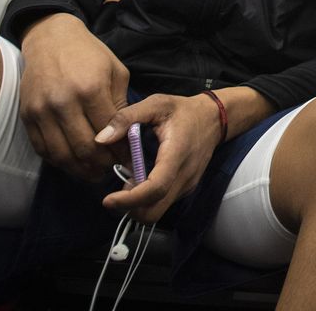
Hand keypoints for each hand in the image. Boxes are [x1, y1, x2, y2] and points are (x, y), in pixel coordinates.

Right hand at [19, 13, 129, 180]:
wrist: (51, 38)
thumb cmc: (89, 54)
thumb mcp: (116, 72)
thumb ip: (121, 105)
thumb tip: (127, 137)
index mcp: (91, 88)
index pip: (109, 132)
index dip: (121, 151)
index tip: (129, 160)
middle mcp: (64, 101)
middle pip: (85, 148)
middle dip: (102, 165)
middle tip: (112, 170)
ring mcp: (42, 110)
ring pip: (62, 155)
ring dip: (80, 170)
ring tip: (93, 173)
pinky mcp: (27, 115)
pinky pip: (42, 149)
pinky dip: (58, 161)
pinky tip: (72, 162)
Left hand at [95, 93, 223, 222]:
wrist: (214, 118)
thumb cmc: (183, 110)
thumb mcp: (156, 104)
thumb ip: (127, 117)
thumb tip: (101, 138)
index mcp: (176, 154)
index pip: (155, 188)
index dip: (130, 199)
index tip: (108, 200)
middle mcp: (184, 176)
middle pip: (154, 211)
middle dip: (129, 210)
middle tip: (113, 196)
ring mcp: (187, 185)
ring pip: (158, 211)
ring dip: (137, 206)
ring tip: (126, 185)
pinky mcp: (186, 188)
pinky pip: (164, 203)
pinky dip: (147, 201)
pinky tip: (140, 181)